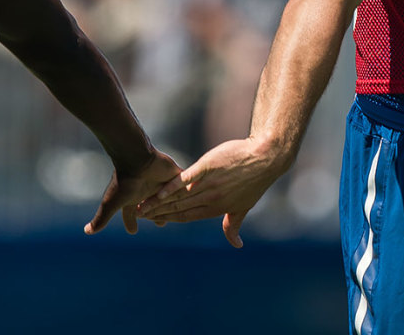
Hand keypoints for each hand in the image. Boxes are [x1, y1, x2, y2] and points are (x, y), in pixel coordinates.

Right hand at [84, 148, 180, 235]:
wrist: (137, 159)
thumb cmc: (124, 181)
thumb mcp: (112, 203)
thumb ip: (101, 219)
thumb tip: (86, 232)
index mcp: (133, 199)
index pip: (131, 214)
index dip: (131, 222)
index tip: (132, 231)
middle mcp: (146, 191)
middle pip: (152, 207)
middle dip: (155, 215)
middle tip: (159, 223)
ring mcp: (160, 183)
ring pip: (168, 198)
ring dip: (171, 205)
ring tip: (176, 212)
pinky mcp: (174, 176)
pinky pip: (184, 185)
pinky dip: (188, 189)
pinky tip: (195, 195)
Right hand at [137, 137, 284, 247]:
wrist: (265, 158)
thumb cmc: (255, 182)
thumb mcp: (244, 207)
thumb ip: (233, 225)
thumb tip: (236, 244)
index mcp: (216, 208)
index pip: (187, 216)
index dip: (169, 219)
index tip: (153, 220)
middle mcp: (210, 198)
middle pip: (178, 207)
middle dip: (157, 211)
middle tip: (138, 214)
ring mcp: (209, 182)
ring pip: (179, 195)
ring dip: (159, 201)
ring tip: (141, 204)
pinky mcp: (207, 166)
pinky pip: (186, 179)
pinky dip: (172, 186)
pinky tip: (159, 191)